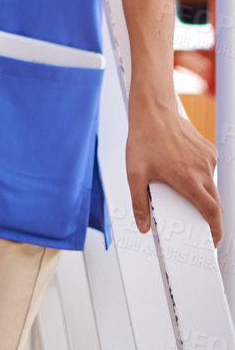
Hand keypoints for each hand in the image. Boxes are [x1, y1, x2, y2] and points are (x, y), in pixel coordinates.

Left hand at [126, 95, 222, 243]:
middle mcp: (202, 169)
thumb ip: (139, 203)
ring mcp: (207, 158)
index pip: (211, 212)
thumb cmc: (144, 138)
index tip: (214, 239)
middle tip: (199, 223)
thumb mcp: (135, 174)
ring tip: (184, 189)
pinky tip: (184, 170)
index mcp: (188, 179)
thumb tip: (143, 225)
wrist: (153, 110)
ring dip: (203, 193)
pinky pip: (209, 169)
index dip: (215, 230)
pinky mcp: (208, 149)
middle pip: (215, 202)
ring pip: (212, 185)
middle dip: (210, 216)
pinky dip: (201, 176)